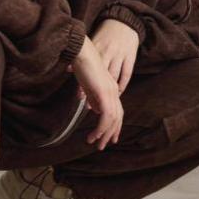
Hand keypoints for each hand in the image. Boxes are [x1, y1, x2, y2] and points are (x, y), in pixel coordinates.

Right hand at [65, 35, 123, 149]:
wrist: (81, 53)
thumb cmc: (82, 65)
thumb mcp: (88, 85)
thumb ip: (93, 97)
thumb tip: (95, 109)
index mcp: (111, 89)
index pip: (117, 111)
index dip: (114, 125)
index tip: (109, 137)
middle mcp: (114, 92)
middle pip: (117, 117)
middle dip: (110, 133)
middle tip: (103, 145)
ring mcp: (110, 93)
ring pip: (112, 120)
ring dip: (103, 134)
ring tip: (95, 143)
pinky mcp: (104, 94)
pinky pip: (106, 116)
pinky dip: (101, 128)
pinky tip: (93, 135)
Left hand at [68, 19, 138, 98]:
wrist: (122, 21)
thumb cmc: (104, 35)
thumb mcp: (92, 44)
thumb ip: (81, 57)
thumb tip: (67, 69)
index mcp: (96, 49)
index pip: (88, 68)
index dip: (83, 83)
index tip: (79, 96)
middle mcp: (108, 52)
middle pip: (100, 75)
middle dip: (95, 91)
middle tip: (90, 105)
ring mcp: (120, 55)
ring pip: (114, 76)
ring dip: (109, 92)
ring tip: (103, 104)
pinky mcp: (130, 56)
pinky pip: (126, 74)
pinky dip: (122, 85)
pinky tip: (117, 94)